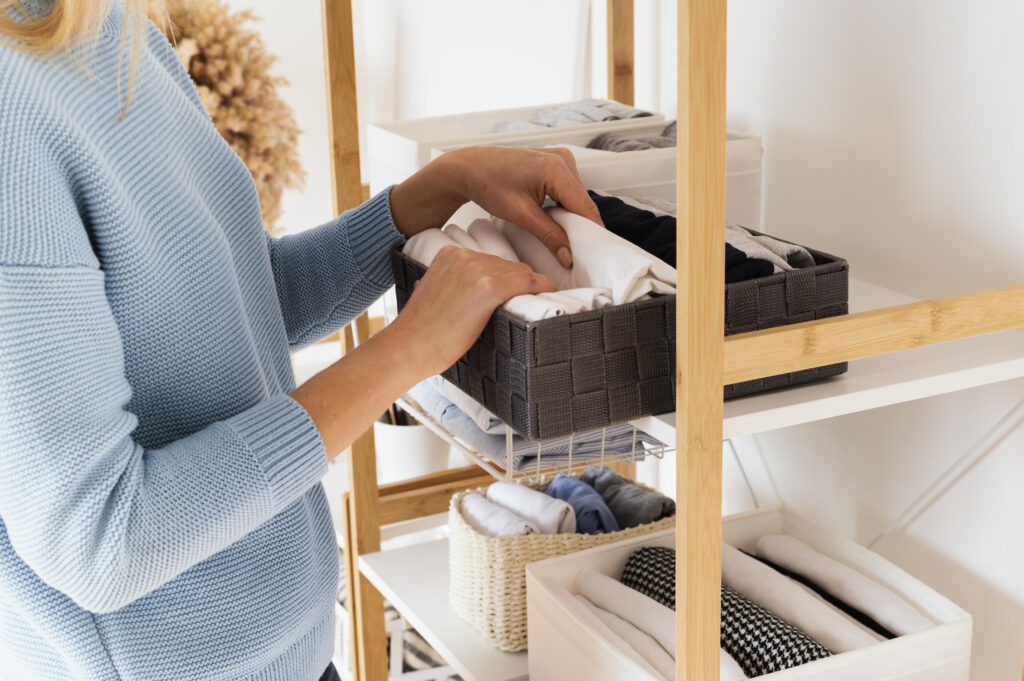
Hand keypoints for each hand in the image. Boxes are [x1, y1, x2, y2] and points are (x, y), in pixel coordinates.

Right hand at [291, 247, 553, 459]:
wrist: (408, 347)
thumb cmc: (419, 332)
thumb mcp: (435, 294)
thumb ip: (455, 285)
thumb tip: (475, 295)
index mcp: (449, 254)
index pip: (491, 261)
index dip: (506, 278)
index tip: (515, 291)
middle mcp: (464, 257)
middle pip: (508, 266)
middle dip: (519, 284)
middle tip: (530, 300)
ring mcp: (477, 271)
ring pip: (521, 274)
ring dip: (531, 288)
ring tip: (539, 302)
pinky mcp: (489, 288)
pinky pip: (529, 282)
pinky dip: (542, 288)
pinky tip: (550, 294)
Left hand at [389, 147, 601, 267]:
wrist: (469, 168)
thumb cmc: (487, 183)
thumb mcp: (521, 215)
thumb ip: (549, 235)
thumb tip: (568, 256)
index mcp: (556, 168)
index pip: (585, 206)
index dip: (591, 233)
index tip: (593, 255)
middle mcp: (562, 159)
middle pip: (583, 202)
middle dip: (581, 227)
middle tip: (576, 252)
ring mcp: (560, 159)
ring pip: (577, 197)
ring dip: (572, 217)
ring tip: (564, 239)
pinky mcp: (555, 163)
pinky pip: (568, 190)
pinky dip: (564, 207)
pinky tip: (555, 221)